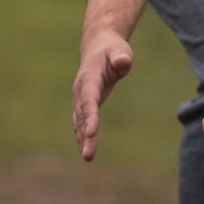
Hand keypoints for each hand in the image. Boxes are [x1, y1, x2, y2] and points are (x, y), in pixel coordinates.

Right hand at [72, 28, 133, 161]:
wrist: (98, 47)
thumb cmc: (112, 50)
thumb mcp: (119, 50)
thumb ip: (120, 57)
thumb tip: (123, 62)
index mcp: (89, 77)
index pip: (89, 99)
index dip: (90, 116)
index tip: (91, 132)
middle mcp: (80, 90)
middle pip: (82, 115)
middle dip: (85, 135)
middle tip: (88, 154)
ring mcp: (80, 98)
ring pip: (79, 121)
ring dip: (83, 140)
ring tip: (88, 157)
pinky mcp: (83, 104)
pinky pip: (80, 122)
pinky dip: (82, 136)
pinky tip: (85, 150)